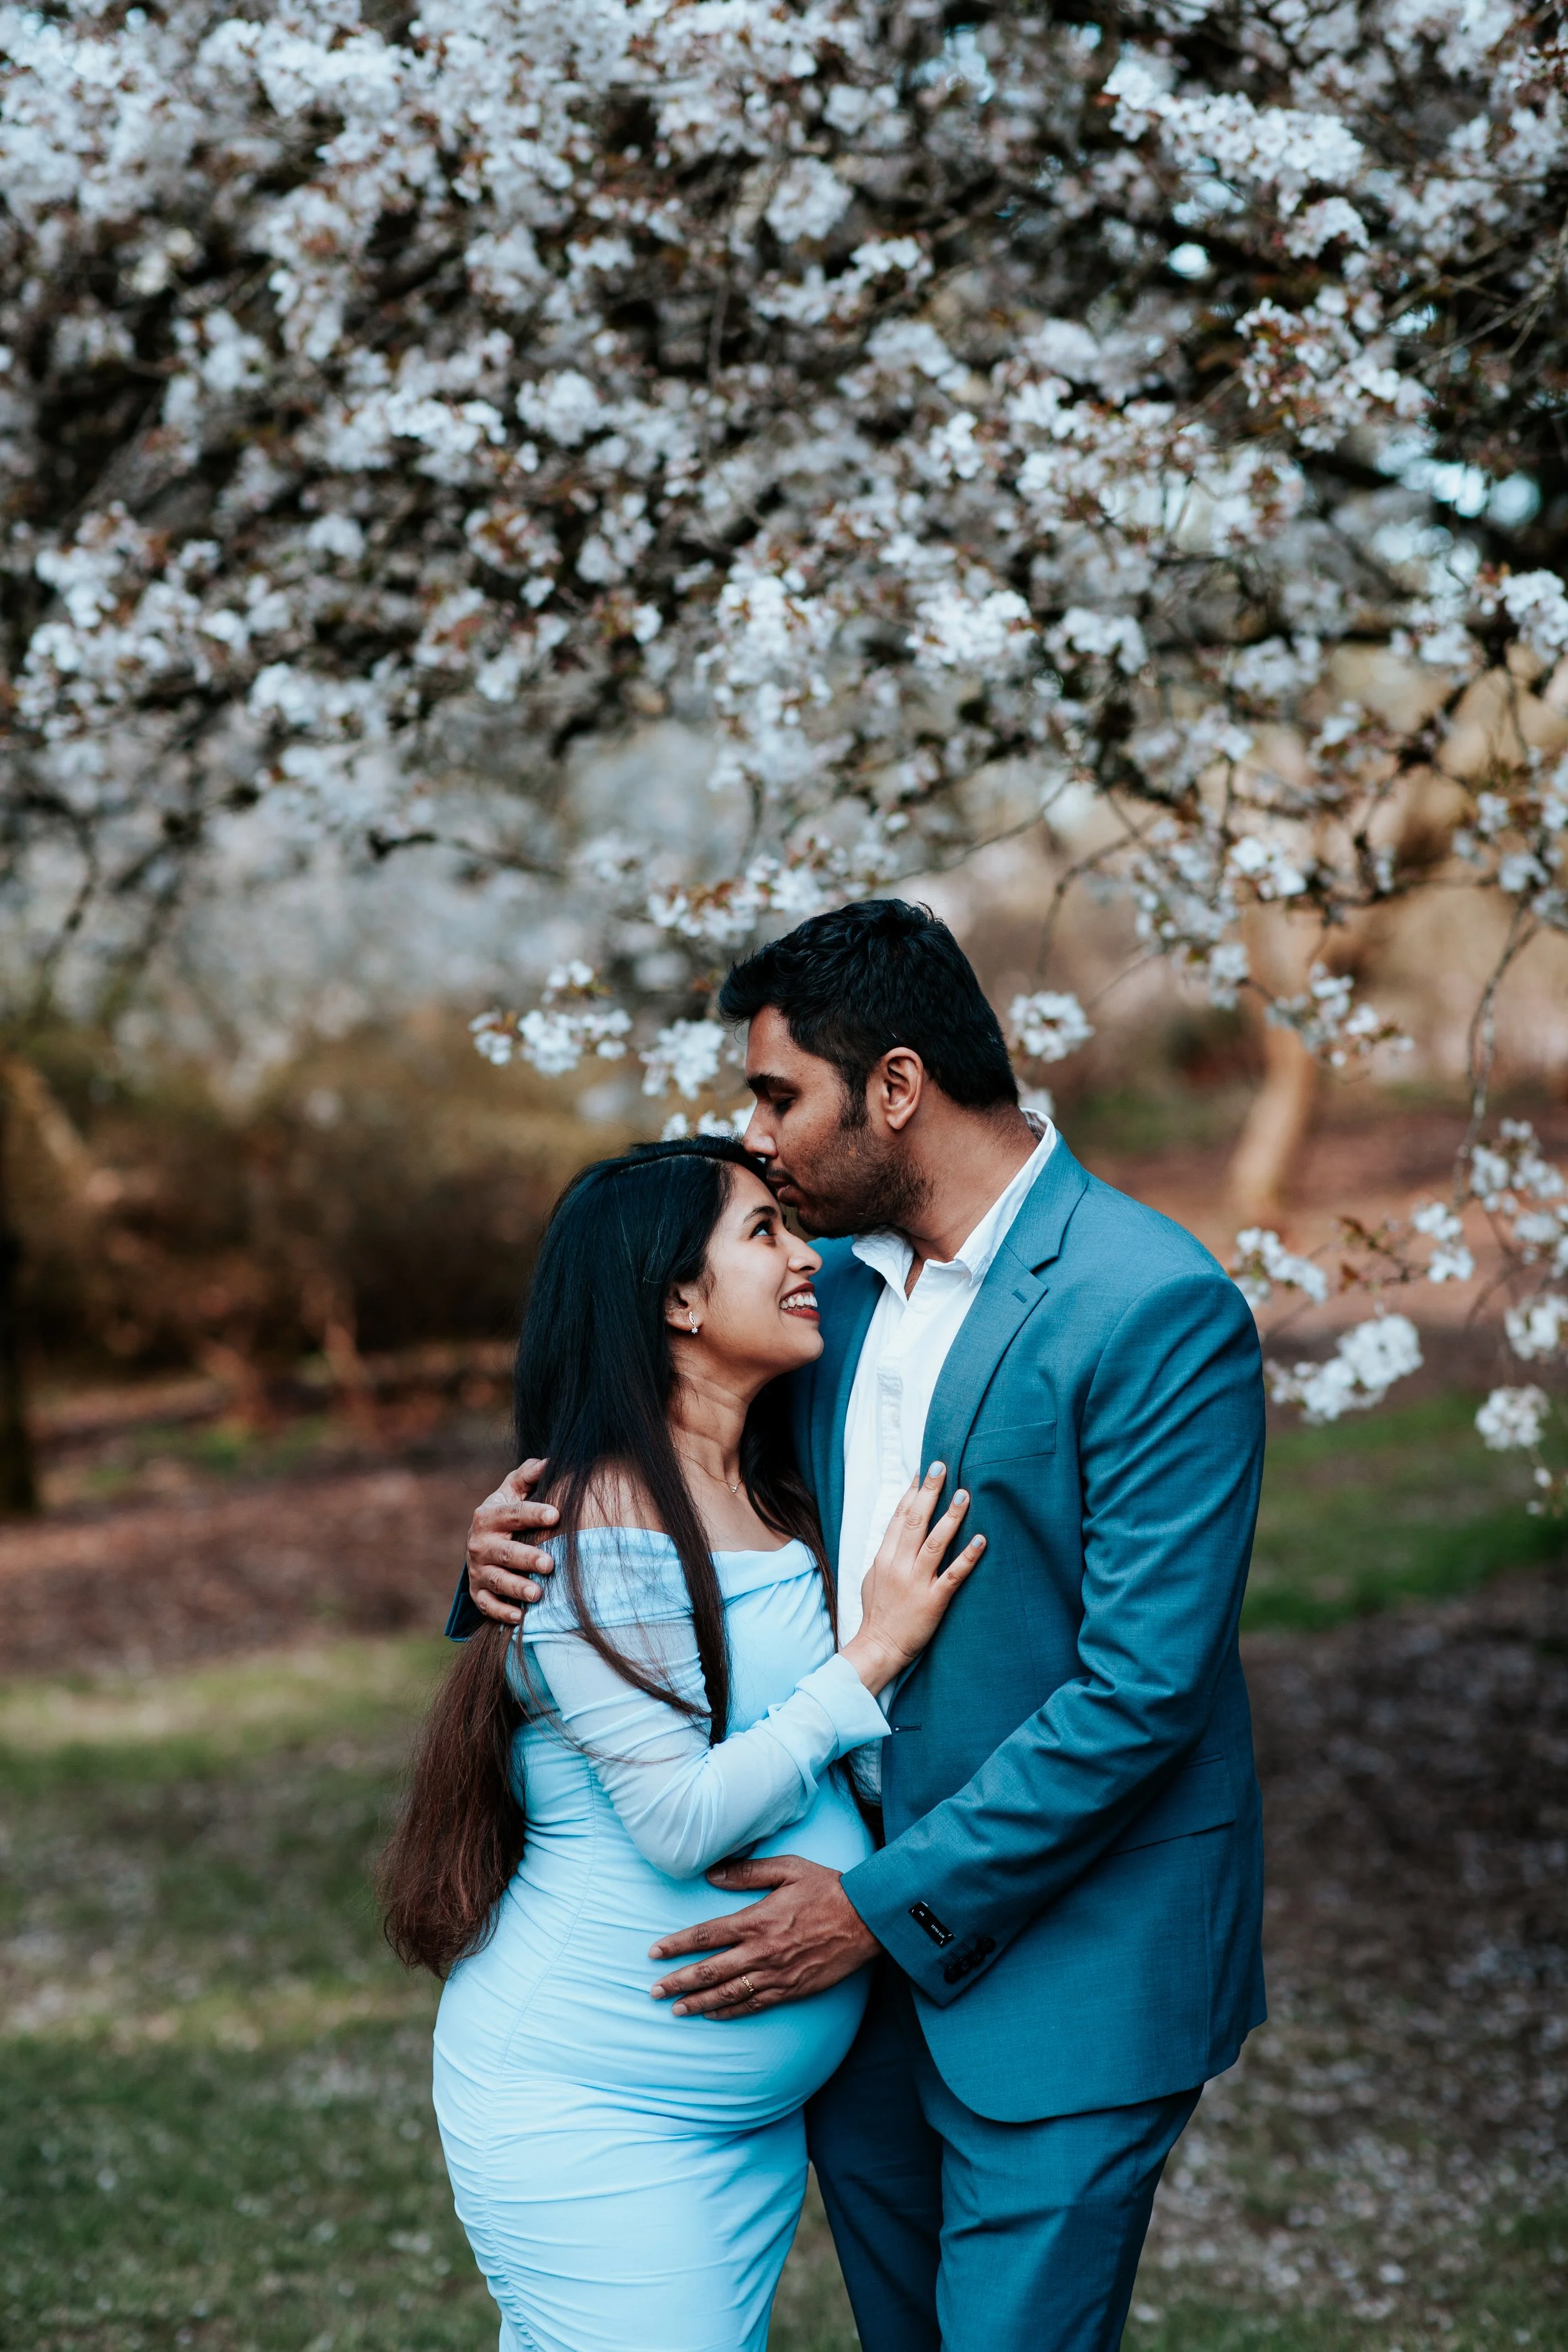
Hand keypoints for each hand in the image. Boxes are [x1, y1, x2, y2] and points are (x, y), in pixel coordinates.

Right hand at [464, 1458, 558, 1623]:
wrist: (480, 1544)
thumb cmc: (506, 1515)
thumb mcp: (512, 1492)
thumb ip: (527, 1476)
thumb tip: (550, 1461)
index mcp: (488, 1516)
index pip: (512, 1513)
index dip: (533, 1513)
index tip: (556, 1514)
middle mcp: (480, 1544)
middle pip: (505, 1552)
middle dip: (526, 1558)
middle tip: (550, 1563)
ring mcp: (478, 1570)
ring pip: (496, 1580)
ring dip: (516, 1588)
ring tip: (538, 1593)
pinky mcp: (478, 1593)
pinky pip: (487, 1606)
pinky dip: (501, 1613)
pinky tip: (520, 1617)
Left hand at [648, 1856, 878, 2016]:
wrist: (866, 1919)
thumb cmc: (827, 1888)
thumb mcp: (788, 1868)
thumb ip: (748, 1872)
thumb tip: (712, 1875)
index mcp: (756, 1920)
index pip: (706, 1935)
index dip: (677, 1945)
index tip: (654, 1953)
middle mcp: (761, 1951)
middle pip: (710, 1970)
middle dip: (678, 1981)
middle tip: (653, 1992)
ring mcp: (776, 1974)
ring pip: (728, 1993)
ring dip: (698, 2002)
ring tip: (675, 2009)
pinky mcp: (792, 1989)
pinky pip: (754, 2005)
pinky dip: (730, 2012)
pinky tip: (713, 2015)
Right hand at [840, 1462, 984, 1695]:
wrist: (879, 1647)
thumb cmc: (878, 1612)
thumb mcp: (874, 1576)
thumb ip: (887, 1551)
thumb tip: (899, 1527)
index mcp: (885, 1557)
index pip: (899, 1516)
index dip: (912, 1490)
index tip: (924, 1469)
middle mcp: (899, 1565)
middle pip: (915, 1520)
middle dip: (929, 1491)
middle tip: (942, 1465)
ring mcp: (916, 1582)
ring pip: (935, 1543)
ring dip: (950, 1517)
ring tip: (964, 1494)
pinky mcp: (933, 1600)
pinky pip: (952, 1575)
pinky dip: (967, 1558)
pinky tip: (980, 1541)